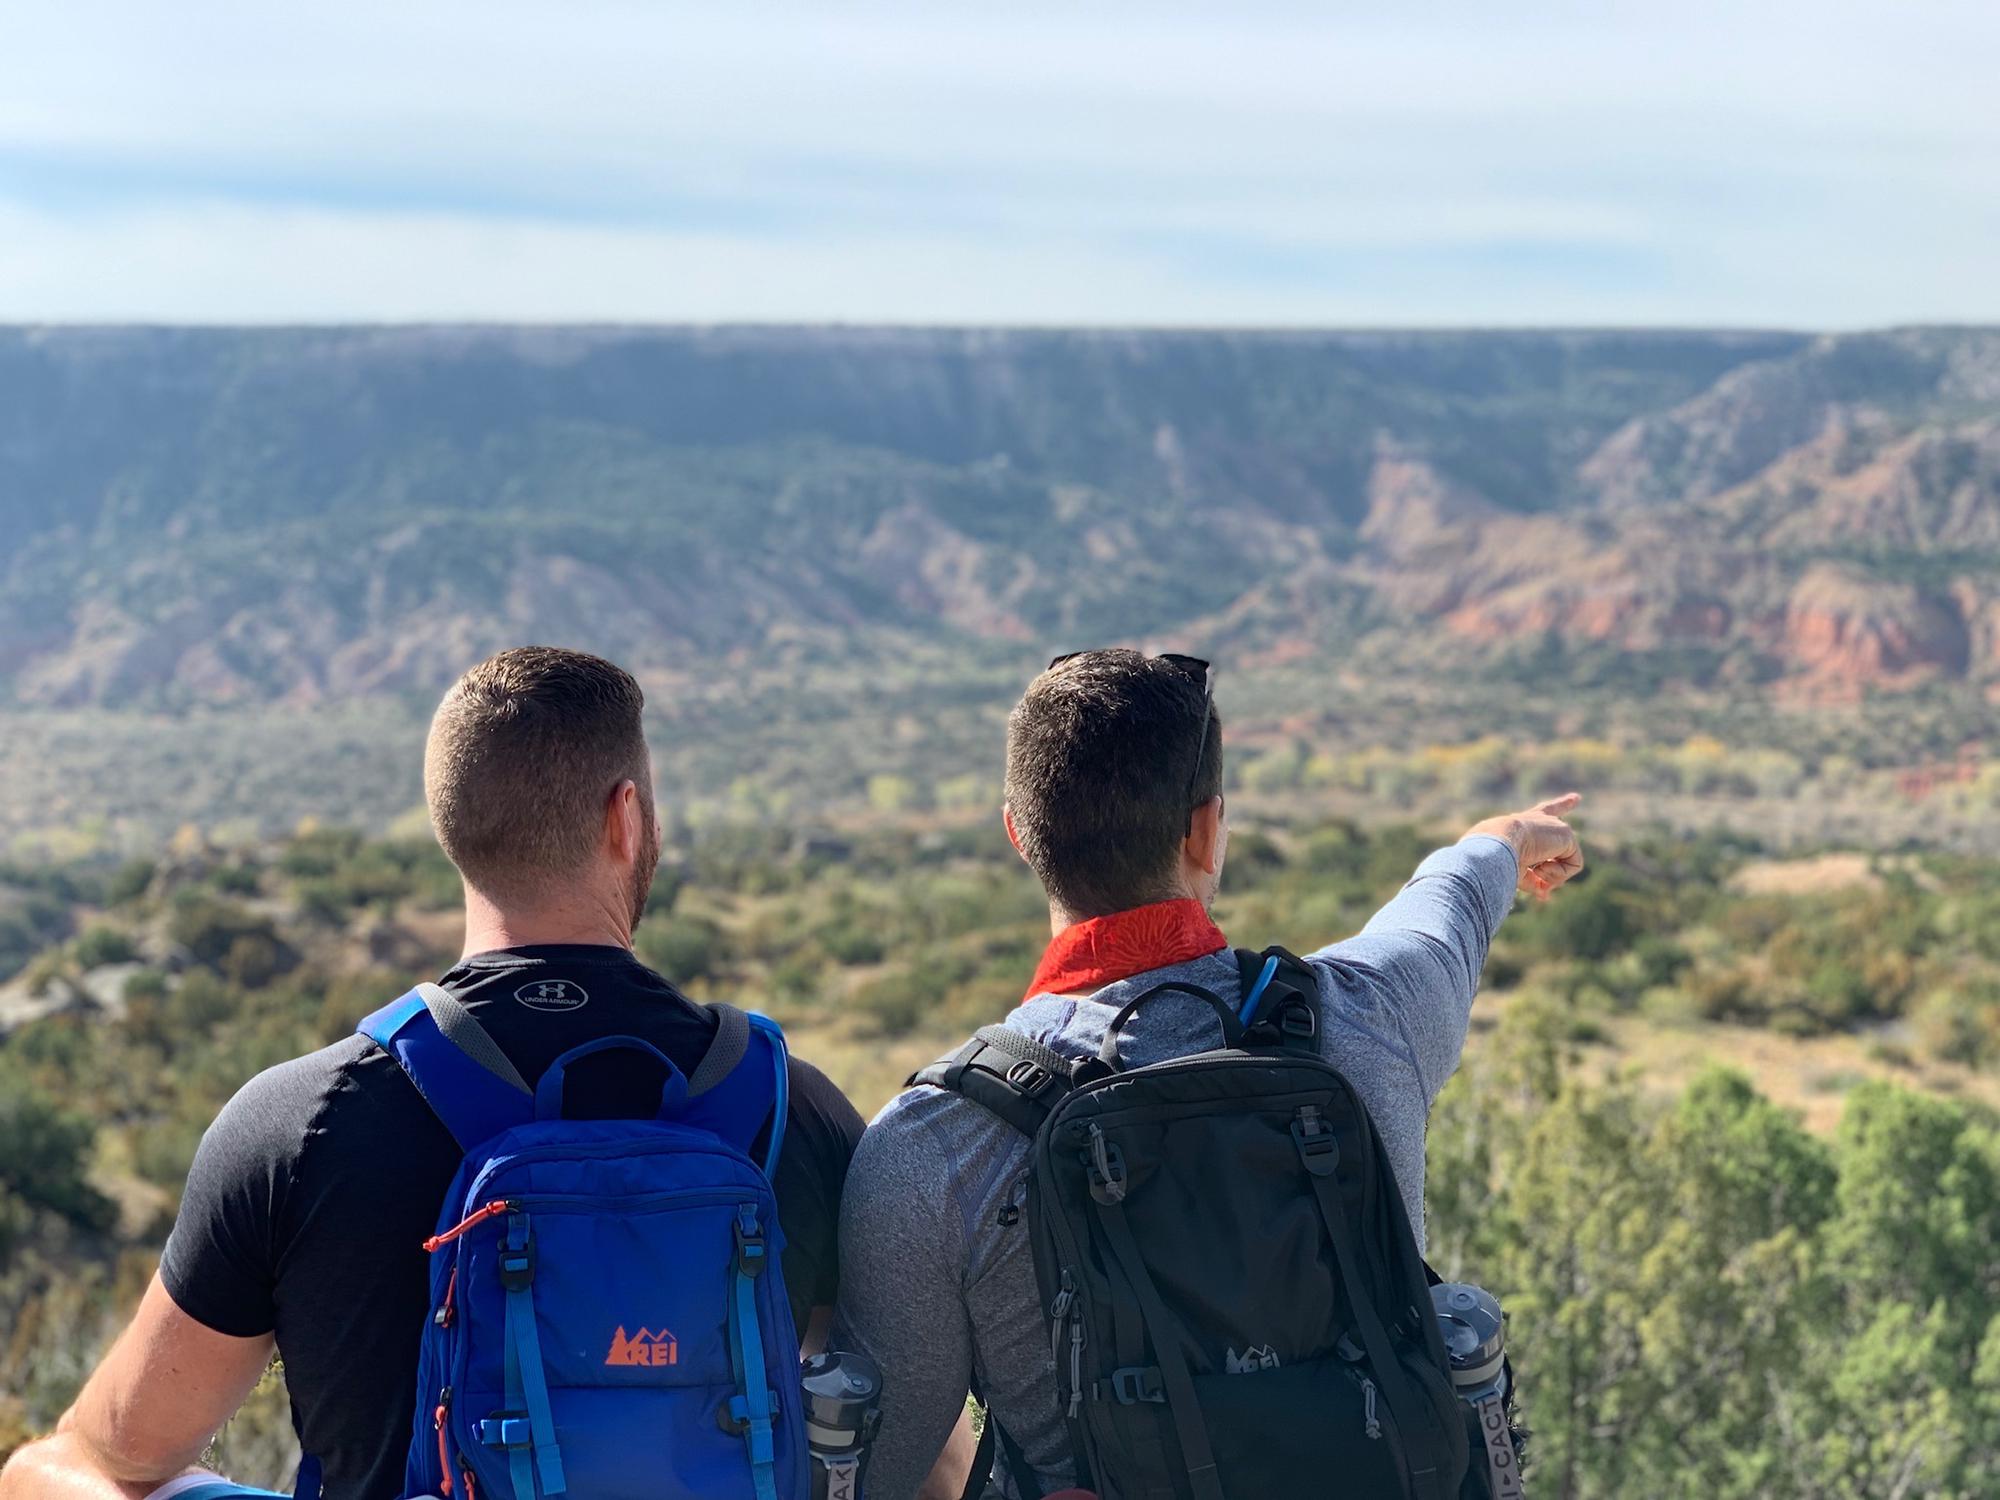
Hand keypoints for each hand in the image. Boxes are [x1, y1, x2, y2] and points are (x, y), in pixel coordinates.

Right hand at [1464, 793, 1584, 898]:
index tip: (1577, 797)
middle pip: (1558, 811)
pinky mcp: (1566, 835)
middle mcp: (1541, 820)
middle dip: (1565, 803)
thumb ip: (1532, 881)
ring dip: (1549, 874)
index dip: (1561, 805)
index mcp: (1524, 823)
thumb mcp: (1514, 871)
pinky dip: (1556, 875)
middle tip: (1569, 800)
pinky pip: (1572, 867)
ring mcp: (1556, 826)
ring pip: (1564, 861)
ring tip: (1532, 867)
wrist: (1496, 844)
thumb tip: (1545, 897)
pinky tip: (1540, 866)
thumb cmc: (1496, 857)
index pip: (1545, 812)